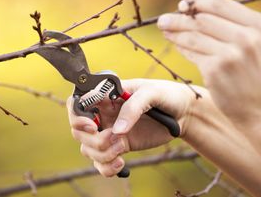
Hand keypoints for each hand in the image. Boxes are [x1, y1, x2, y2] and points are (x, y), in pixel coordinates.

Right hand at [67, 79, 199, 176]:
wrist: (183, 114)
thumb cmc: (166, 95)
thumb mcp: (151, 93)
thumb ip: (133, 107)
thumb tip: (117, 130)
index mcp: (106, 96)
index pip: (77, 103)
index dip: (77, 116)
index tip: (91, 125)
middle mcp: (103, 114)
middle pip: (79, 131)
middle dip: (92, 139)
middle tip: (114, 138)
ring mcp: (109, 131)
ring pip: (88, 149)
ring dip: (102, 153)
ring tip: (121, 149)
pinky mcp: (118, 147)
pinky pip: (101, 162)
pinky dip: (106, 168)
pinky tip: (121, 163)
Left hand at [157, 0, 260, 121]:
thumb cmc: (259, 77)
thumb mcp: (259, 45)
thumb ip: (235, 27)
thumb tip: (196, 13)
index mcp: (260, 25)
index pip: (221, 4)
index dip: (197, 2)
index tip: (182, 5)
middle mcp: (247, 37)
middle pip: (203, 19)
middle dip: (179, 18)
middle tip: (163, 20)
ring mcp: (231, 54)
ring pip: (193, 36)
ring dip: (175, 32)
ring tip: (164, 30)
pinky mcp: (215, 70)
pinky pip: (192, 53)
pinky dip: (182, 48)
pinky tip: (177, 46)